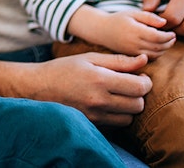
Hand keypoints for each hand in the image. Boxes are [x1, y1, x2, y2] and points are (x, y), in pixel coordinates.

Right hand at [0, 52, 150, 126]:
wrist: (38, 88)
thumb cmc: (64, 68)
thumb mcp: (90, 58)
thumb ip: (119, 61)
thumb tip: (143, 60)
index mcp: (100, 80)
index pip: (139, 87)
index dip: (145, 81)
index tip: (140, 76)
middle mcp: (98, 100)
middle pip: (138, 105)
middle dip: (139, 94)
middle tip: (130, 85)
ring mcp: (95, 115)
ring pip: (129, 118)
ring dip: (129, 107)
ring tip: (119, 95)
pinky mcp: (91, 124)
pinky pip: (116, 124)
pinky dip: (118, 115)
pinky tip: (109, 104)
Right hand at [87, 10, 175, 58]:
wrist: (102, 31)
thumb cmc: (119, 19)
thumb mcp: (133, 13)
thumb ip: (149, 17)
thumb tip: (164, 23)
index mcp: (135, 30)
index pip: (157, 36)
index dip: (168, 36)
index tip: (172, 32)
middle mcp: (133, 43)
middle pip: (158, 47)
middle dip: (169, 43)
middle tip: (173, 37)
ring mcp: (132, 52)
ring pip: (155, 55)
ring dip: (164, 49)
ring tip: (167, 42)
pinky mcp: (131, 57)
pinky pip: (149, 58)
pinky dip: (157, 54)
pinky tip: (157, 47)